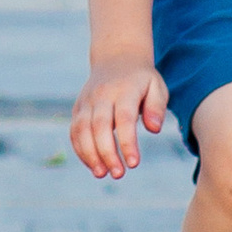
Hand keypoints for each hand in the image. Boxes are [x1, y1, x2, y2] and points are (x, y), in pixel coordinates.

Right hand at [70, 56, 167, 180]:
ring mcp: (87, 101)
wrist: (116, 57)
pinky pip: (74, 130)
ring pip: (82, 129)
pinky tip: (93, 165)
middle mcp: (102, 95)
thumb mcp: (156, 86)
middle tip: (119, 174)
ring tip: (102, 174)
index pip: (124, 119)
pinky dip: (80, 150)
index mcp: (124, 90)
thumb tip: (154, 129)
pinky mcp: (78, 108)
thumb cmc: (141, 79)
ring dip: (90, 154)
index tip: (134, 164)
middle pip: (100, 126)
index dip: (127, 143)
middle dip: (107, 153)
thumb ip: (157, 107)